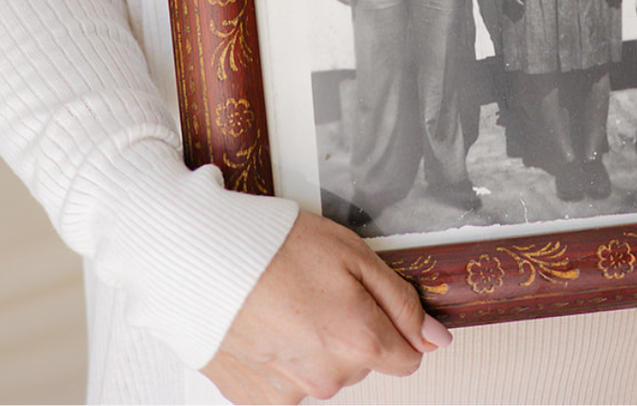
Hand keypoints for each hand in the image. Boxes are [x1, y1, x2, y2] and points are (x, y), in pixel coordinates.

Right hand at [202, 211, 450, 403]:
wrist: (201, 256)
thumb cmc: (273, 245)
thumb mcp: (354, 253)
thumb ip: (400, 301)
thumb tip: (435, 338)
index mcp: (359, 341)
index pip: (408, 357)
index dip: (396, 325)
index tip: (373, 302)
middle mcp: (327, 378)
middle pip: (362, 361)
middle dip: (351, 328)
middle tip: (319, 287)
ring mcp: (289, 393)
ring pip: (323, 372)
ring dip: (314, 343)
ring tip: (285, 299)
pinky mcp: (254, 399)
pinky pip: (286, 381)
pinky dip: (281, 357)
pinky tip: (266, 323)